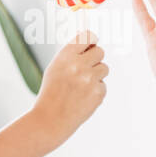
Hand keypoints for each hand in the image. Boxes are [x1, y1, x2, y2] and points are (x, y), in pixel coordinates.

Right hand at [31, 29, 108, 145]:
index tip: (91, 44)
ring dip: (96, 75)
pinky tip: (83, 98)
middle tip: (86, 69)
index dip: (91, 40)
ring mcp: (89, 79)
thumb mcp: (55, 68)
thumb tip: (92, 42)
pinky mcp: (98, 93)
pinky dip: (95, 91)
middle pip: (100, 51)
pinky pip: (103, 85)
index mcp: (65, 56)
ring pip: (104, 68)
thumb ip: (71, 55)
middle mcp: (78, 65)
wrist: (50, 119)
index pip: (88, 36)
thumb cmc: (52, 92)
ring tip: (82, 86)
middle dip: (95, 59)